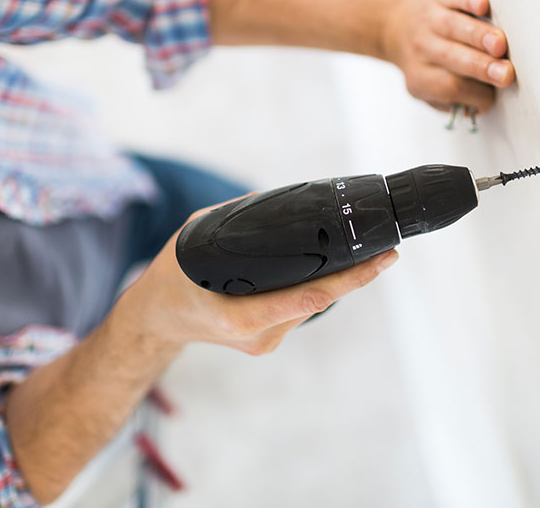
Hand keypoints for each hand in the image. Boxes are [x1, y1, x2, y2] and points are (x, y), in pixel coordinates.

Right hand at [126, 206, 398, 356]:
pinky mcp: (265, 341)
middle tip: (384, 247)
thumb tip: (275, 201)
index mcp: (241, 316)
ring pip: (313, 308)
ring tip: (363, 254)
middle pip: (320, 302)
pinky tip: (328, 268)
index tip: (383, 258)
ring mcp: (264, 342)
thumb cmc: (172, 278)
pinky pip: (299, 311)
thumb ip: (235, 216)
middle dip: (354, 276)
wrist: (157, 318)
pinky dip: (315, 289)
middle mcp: (259, 335)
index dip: (352, 278)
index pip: (310, 296)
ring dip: (337, 283)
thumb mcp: (197, 235)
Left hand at [382, 0, 515, 112]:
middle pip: (452, 58)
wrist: (396, 27)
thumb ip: (448, 101)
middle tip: (504, 74)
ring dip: (478, 36)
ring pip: (453, 27)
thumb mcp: (425, 89)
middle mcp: (421, 47)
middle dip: (480, 67)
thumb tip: (475, 108)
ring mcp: (429, 19)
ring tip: (499, 45)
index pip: (449, 88)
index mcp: (419, 75)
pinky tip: (481, 6)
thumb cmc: (425, 62)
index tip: (495, 95)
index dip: (474, 94)